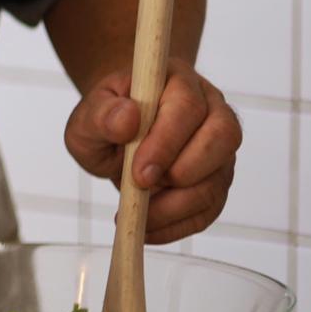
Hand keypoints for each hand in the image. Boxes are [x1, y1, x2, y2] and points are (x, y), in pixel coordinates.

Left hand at [63, 56, 240, 242]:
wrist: (119, 129)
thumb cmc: (107, 118)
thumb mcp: (88, 115)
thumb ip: (101, 115)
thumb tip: (127, 120)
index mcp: (178, 82)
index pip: (187, 106)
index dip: (167, 142)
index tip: (139, 172)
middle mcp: (210, 110)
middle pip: (222, 138)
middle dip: (182, 172)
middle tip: (141, 188)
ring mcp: (218, 147)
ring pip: (219, 179)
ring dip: (178, 205)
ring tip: (138, 212)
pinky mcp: (215, 179)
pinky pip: (210, 208)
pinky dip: (179, 225)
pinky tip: (148, 229)